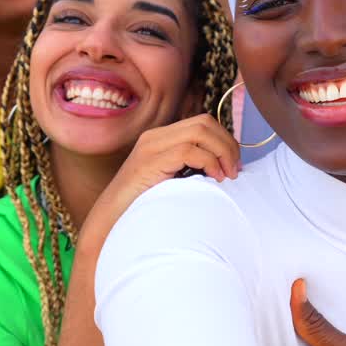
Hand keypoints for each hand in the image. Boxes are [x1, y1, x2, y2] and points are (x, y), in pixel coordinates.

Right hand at [77, 114, 238, 255]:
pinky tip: (214, 178)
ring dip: (221, 151)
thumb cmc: (143, 209)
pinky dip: (209, 161)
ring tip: (227, 175)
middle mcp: (155, 137)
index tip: (234, 165)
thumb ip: (191, 170)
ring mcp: (150, 147)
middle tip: (235, 170)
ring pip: (200, 130)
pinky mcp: (149, 162)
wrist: (110, 223)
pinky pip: (189, 150)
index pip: (202, 123)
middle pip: (204, 122)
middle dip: (227, 144)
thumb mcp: (172, 183)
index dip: (224, 140)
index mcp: (161, 139)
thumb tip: (225, 168)